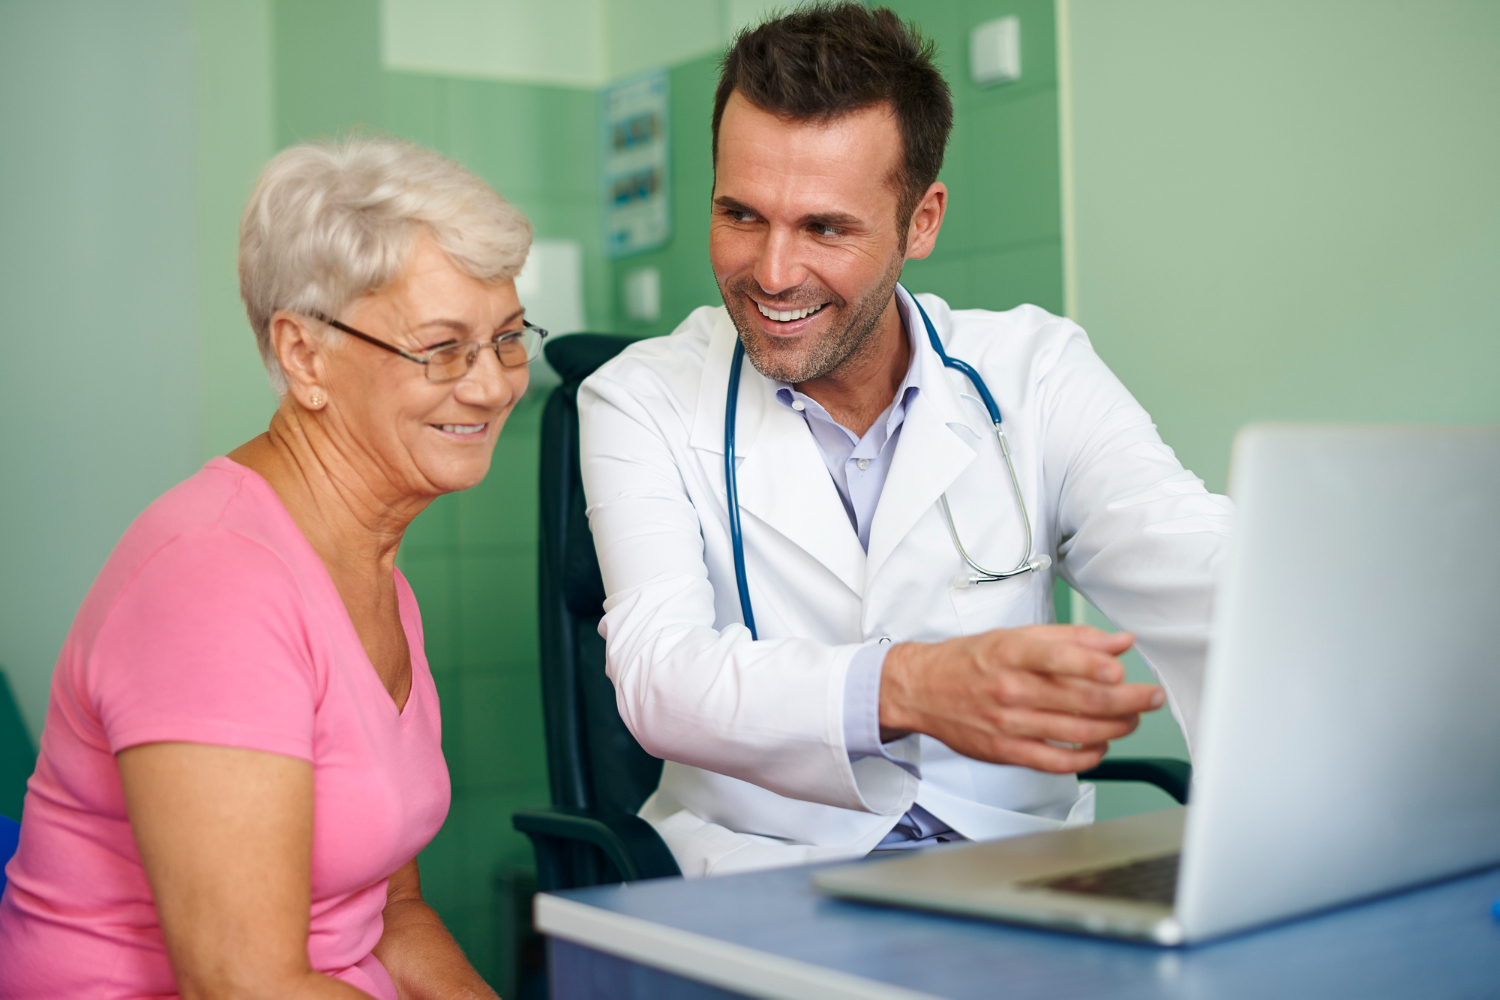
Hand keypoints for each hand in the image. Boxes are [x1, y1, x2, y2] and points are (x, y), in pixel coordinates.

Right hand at [878, 624, 1164, 772]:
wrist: (922, 691)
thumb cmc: (969, 661)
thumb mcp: (1015, 636)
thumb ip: (1070, 639)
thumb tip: (1117, 643)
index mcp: (1011, 653)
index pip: (1056, 658)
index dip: (1093, 665)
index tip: (1122, 670)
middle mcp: (1010, 688)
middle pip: (1079, 699)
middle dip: (1126, 700)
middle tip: (1150, 697)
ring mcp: (1008, 724)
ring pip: (1076, 732)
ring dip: (1116, 728)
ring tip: (1132, 719)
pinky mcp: (1007, 752)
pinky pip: (1057, 762)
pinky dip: (1088, 757)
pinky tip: (1101, 745)